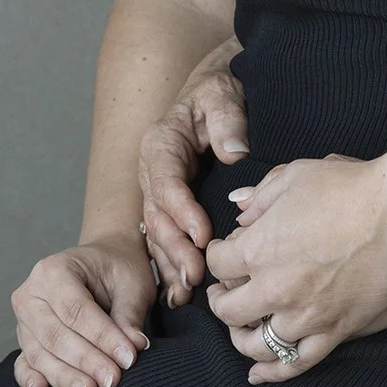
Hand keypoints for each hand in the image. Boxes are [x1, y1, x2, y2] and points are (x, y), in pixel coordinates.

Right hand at [9, 234, 153, 386]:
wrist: (103, 263)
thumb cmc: (117, 269)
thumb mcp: (132, 284)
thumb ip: (129, 315)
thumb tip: (133, 347)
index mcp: (54, 270)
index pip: (76, 310)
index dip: (102, 337)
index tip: (127, 358)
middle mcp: (31, 294)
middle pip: (55, 335)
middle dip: (86, 361)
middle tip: (112, 380)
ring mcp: (23, 319)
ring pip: (41, 354)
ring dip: (66, 376)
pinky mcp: (25, 340)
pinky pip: (25, 363)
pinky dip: (31, 378)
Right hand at [138, 37, 248, 308]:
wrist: (213, 93)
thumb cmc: (218, 93)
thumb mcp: (222, 95)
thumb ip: (227, 120)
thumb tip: (234, 153)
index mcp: (160, 144)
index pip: (166, 184)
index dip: (183, 213)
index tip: (204, 236)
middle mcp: (152, 171)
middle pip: (157, 216)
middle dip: (176, 248)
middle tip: (197, 276)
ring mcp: (156, 191)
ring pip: (156, 234)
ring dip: (170, 264)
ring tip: (186, 293)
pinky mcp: (167, 206)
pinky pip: (163, 239)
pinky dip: (170, 264)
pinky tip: (179, 292)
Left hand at [202, 153, 386, 382]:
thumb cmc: (350, 186)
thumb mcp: (297, 175)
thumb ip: (262, 196)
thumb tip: (243, 213)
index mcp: (257, 249)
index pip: (217, 263)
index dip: (218, 255)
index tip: (226, 250)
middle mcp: (273, 288)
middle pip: (228, 310)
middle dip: (220, 300)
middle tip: (224, 292)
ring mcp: (304, 315)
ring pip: (256, 344)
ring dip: (241, 338)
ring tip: (242, 328)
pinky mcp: (335, 330)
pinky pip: (296, 362)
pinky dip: (273, 372)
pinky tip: (259, 373)